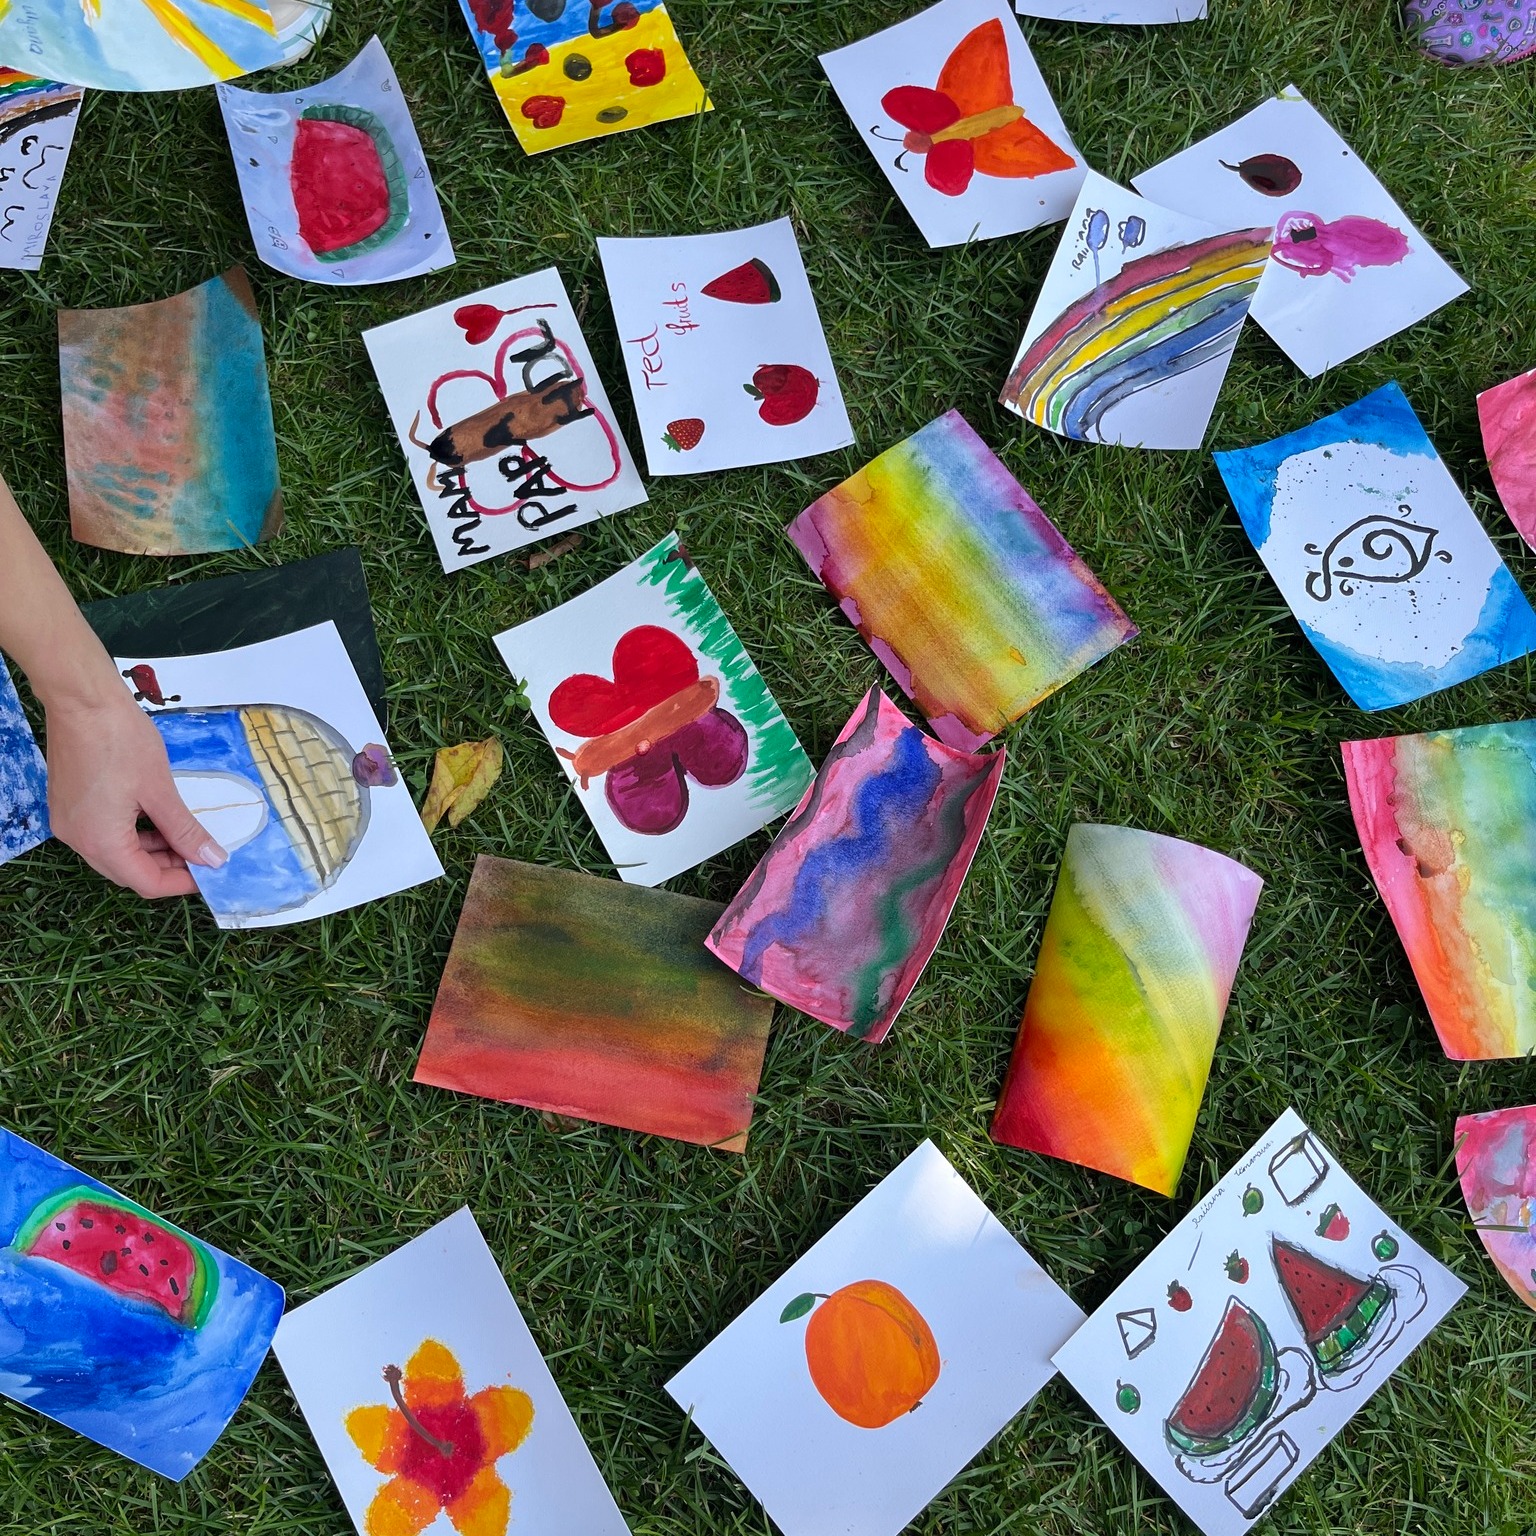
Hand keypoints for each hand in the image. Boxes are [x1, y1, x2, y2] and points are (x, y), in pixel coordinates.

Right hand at [44, 688, 225, 898]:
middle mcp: (77, 839)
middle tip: (201, 854)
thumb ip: (185, 830)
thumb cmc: (121, 741)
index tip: (209, 873)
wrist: (82, 700)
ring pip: (115, 854)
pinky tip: (157, 820)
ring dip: (151, 851)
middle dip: (167, 868)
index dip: (180, 883)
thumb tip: (212, 859)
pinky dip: (132, 834)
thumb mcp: (161, 790)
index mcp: (99, 841)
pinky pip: (102, 834)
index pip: (145, 882)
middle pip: (127, 872)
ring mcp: (69, 822)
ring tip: (184, 836)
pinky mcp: (69, 805)